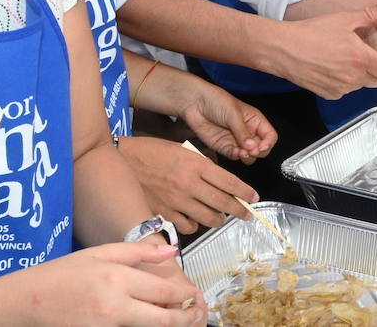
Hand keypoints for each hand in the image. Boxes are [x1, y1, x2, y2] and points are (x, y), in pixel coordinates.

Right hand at [0, 242, 204, 324]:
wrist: (27, 301)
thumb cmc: (62, 274)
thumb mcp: (100, 252)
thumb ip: (139, 252)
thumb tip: (171, 250)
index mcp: (117, 278)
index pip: (164, 291)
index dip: (185, 296)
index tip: (194, 295)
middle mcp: (115, 306)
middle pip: (164, 319)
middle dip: (186, 318)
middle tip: (197, 315)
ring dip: (169, 326)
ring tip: (180, 320)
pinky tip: (151, 323)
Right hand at [119, 135, 258, 232]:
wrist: (123, 160)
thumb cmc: (152, 152)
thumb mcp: (183, 150)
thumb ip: (201, 166)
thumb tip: (220, 182)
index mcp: (196, 164)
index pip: (229, 182)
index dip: (245, 192)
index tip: (254, 198)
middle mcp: (189, 183)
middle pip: (223, 203)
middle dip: (239, 211)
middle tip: (246, 214)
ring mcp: (176, 200)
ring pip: (208, 218)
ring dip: (218, 219)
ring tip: (220, 217)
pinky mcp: (163, 212)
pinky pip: (188, 226)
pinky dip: (194, 224)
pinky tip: (195, 219)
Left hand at [174, 76, 276, 163]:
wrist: (194, 103)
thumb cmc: (216, 100)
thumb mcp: (233, 114)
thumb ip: (243, 132)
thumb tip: (252, 147)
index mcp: (255, 120)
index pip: (270, 136)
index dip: (268, 143)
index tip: (262, 146)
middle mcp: (248, 132)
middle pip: (262, 149)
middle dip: (259, 151)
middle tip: (252, 150)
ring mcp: (236, 141)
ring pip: (249, 156)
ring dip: (247, 156)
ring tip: (242, 152)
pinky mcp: (224, 147)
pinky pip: (234, 156)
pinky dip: (236, 157)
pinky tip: (235, 152)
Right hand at [269, 6, 376, 99]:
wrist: (284, 48)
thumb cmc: (312, 32)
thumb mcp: (344, 19)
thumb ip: (371, 15)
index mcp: (361, 59)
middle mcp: (353, 78)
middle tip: (366, 55)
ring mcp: (341, 89)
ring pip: (362, 85)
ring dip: (361, 75)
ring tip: (345, 58)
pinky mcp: (329, 94)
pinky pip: (346, 90)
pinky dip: (344, 81)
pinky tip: (332, 66)